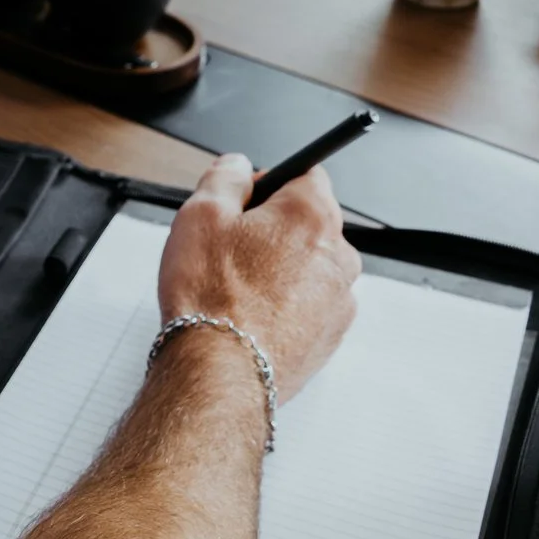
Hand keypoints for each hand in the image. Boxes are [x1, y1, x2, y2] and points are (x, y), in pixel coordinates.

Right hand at [156, 155, 359, 401]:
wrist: (220, 372)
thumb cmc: (211, 298)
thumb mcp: (199, 214)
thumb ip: (224, 177)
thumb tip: (239, 166)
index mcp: (311, 216)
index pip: (307, 173)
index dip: (270, 180)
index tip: (245, 197)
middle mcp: (337, 255)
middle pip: (310, 221)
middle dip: (273, 227)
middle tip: (230, 247)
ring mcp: (339, 299)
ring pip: (310, 264)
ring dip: (281, 266)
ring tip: (237, 288)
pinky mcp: (331, 335)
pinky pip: (311, 303)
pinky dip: (287, 302)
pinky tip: (251, 314)